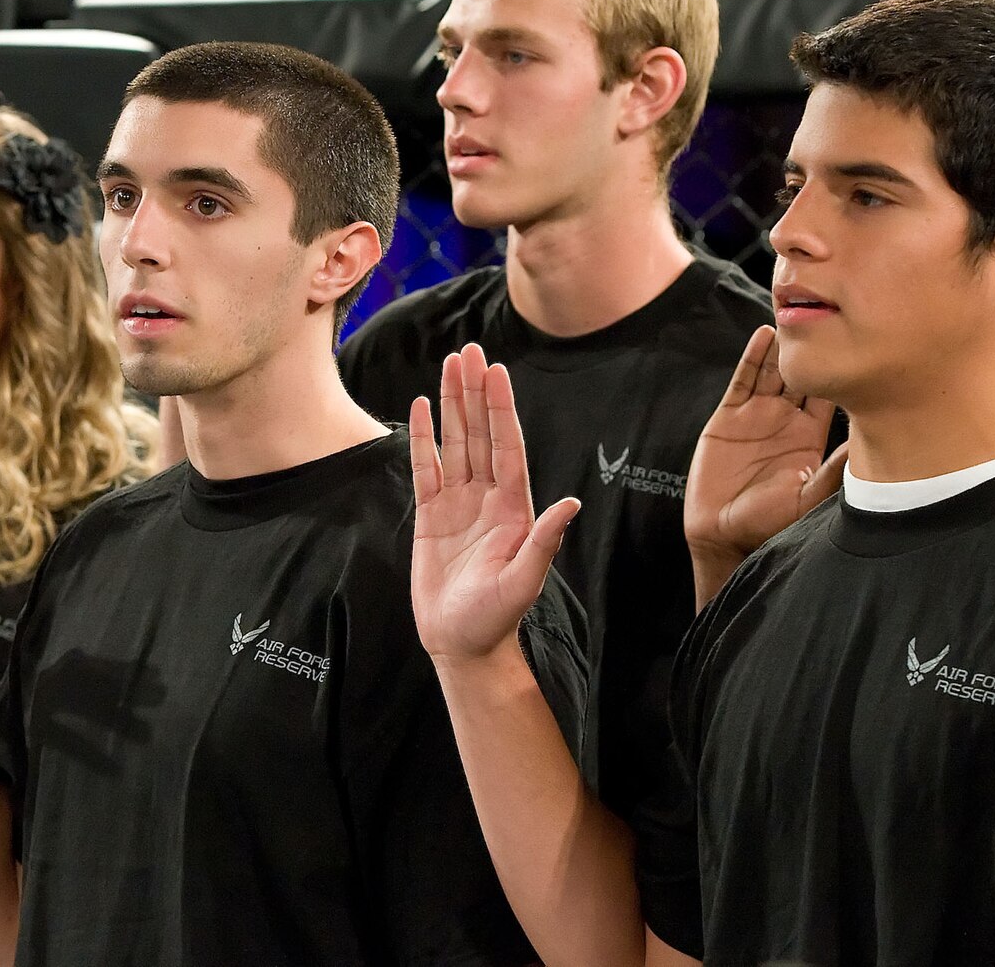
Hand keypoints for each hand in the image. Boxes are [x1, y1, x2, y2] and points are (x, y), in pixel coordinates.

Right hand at [410, 344, 580, 663]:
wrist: (463, 644)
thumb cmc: (496, 618)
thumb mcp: (524, 582)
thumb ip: (544, 542)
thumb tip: (571, 504)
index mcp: (514, 508)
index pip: (507, 446)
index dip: (500, 408)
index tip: (495, 371)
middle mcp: (487, 498)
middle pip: (480, 433)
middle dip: (475, 392)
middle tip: (468, 350)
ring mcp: (458, 504)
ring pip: (455, 442)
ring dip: (452, 404)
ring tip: (449, 365)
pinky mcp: (430, 516)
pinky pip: (426, 468)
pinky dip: (423, 437)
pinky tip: (423, 408)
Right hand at [685, 326, 846, 569]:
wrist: (723, 532)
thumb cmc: (770, 522)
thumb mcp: (813, 495)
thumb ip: (837, 468)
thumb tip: (873, 441)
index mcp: (811, 437)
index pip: (832, 394)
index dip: (844, 369)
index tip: (862, 343)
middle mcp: (786, 421)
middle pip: (804, 374)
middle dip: (815, 348)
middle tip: (832, 314)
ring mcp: (756, 416)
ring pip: (774, 371)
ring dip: (786, 345)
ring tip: (800, 313)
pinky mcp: (728, 416)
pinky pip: (743, 380)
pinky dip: (753, 357)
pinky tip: (765, 335)